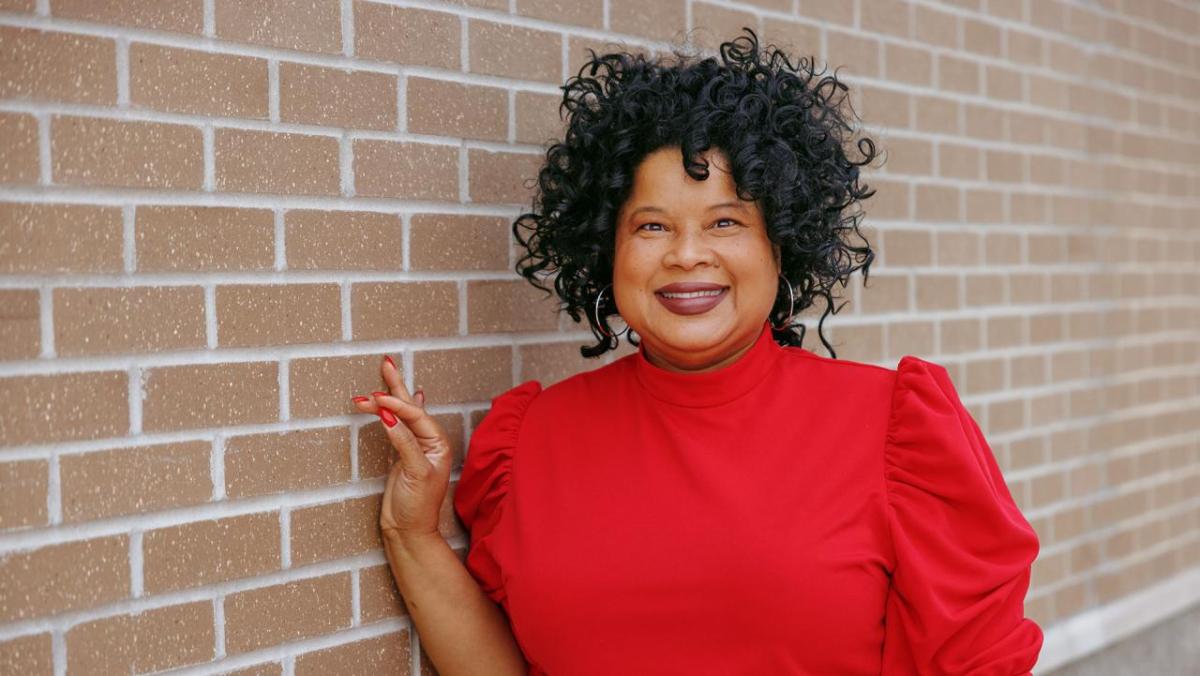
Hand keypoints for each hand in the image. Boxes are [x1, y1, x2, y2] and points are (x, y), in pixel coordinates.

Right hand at [352, 355, 452, 544]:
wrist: (408, 532)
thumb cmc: (416, 506)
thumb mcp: (414, 473)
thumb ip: (404, 443)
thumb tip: (388, 417)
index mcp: (438, 444)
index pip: (416, 416)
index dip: (396, 405)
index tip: (376, 399)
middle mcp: (429, 442)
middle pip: (411, 407)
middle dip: (396, 386)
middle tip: (385, 362)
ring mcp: (415, 447)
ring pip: (402, 414)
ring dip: (390, 396)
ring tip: (383, 372)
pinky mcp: (403, 454)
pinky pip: (401, 424)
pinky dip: (400, 409)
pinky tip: (409, 395)